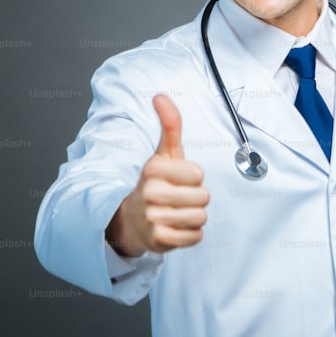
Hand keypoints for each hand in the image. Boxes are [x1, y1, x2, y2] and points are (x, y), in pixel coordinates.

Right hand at [106, 94, 209, 256]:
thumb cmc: (156, 184)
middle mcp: (150, 193)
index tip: (179, 179)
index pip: (199, 174)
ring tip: (177, 213)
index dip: (194, 178)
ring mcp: (153, 218)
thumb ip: (170, 126)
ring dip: (194, 217)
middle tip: (178, 199)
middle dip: (197, 199)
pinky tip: (175, 228)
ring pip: (201, 217)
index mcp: (153, 169)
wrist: (131, 220)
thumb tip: (161, 96)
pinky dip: (190, 235)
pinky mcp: (159, 240)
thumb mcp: (163, 154)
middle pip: (204, 197)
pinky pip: (196, 237)